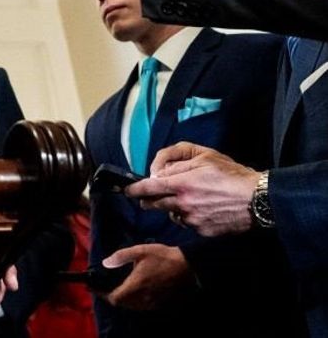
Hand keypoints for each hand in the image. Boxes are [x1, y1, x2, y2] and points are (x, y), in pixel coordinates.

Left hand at [100, 244, 192, 309]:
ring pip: (133, 307)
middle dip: (112, 297)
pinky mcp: (162, 303)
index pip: (114, 298)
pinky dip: (136, 302)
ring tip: (119, 290)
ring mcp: (154, 302)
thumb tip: (106, 262)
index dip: (102, 294)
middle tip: (105, 288)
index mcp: (136, 286)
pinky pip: (144, 306)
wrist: (189, 266)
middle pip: (123, 304)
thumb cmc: (164, 257)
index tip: (94, 288)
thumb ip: (121, 256)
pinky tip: (136, 292)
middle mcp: (143, 297)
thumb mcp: (140, 251)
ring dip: (124, 301)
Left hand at [126, 142, 260, 236]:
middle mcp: (183, 204)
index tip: (127, 190)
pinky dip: (189, 216)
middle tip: (154, 193)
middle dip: (150, 199)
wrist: (259, 200)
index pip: (146, 188)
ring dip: (173, 207)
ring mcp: (193, 220)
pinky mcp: (203, 231)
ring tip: (192, 198)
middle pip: (154, 204)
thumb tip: (158, 173)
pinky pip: (188, 223)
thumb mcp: (204, 156)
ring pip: (171, 213)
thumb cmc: (232, 174)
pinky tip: (204, 208)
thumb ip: (177, 161)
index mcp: (181, 184)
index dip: (133, 190)